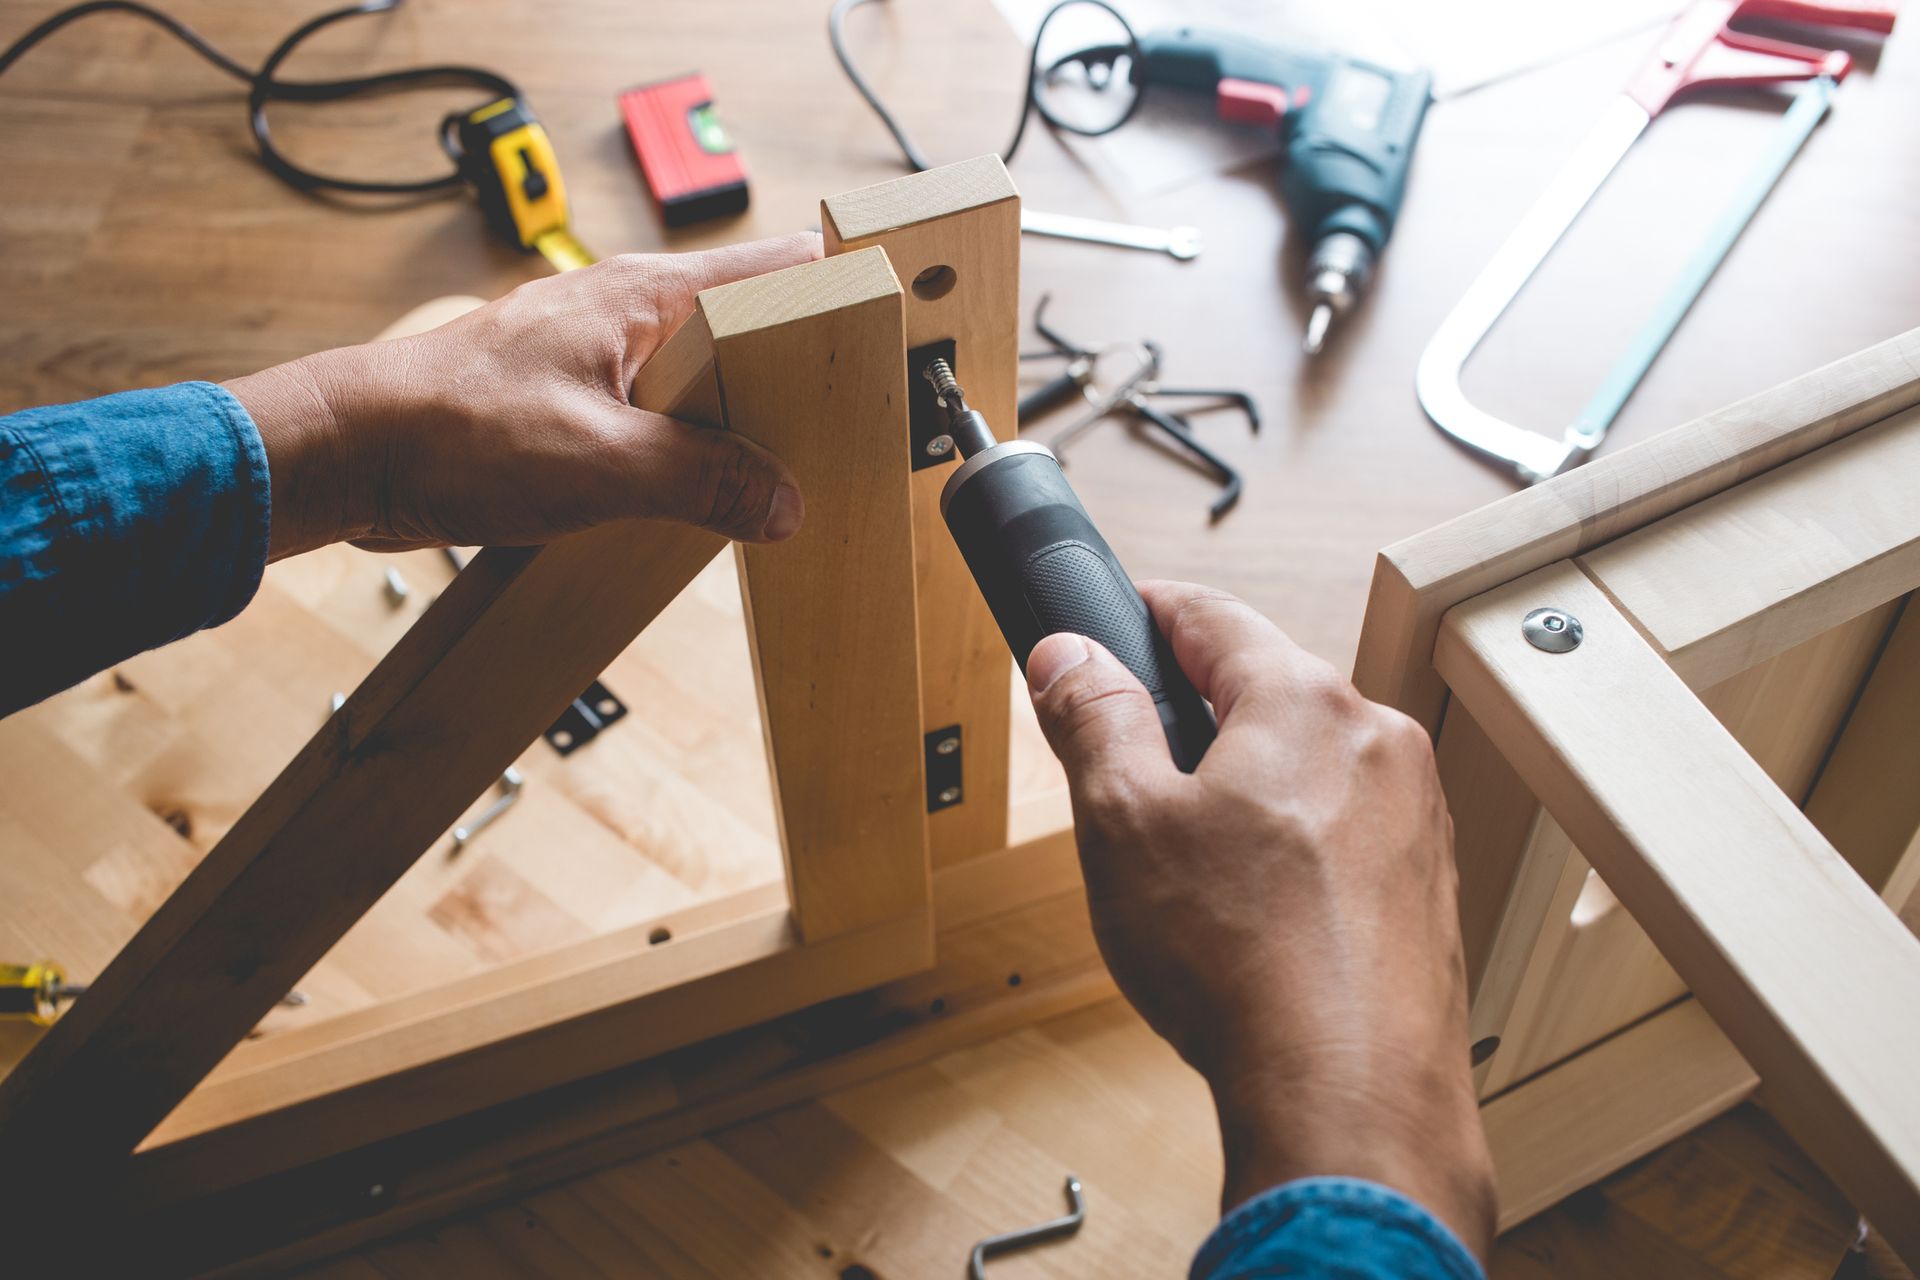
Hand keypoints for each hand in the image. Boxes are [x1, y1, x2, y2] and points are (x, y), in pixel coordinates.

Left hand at [226, 233, 821, 559]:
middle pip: (756, 334)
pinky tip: (706, 499)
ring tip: (779, 481)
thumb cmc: (453, 430)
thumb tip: (781, 502)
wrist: (354, 455)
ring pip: (712, 386)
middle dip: (800, 386)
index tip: (887, 348)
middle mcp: (635, 314)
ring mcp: (609, 358)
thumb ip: (703, 480)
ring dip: (743, 432)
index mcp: (648, 297)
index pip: (781, 270)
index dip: (842, 301)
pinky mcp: (585, 402)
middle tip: (840, 442)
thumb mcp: (601, 464)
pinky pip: (668, 421)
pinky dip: (695, 455)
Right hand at [1024, 582, 1494, 1256]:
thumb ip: (1094, 718)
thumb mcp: (1124, 821)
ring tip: (1187, 874)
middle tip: (1126, 773)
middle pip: (1263, 692)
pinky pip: (1344, 833)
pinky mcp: (1428, 885)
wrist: (1351, 1099)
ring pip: (1306, 767)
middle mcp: (1378, 741)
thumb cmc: (1245, 965)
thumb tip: (1070, 655)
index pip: (1212, 615)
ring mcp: (1416, 815)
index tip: (1115, 620)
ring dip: (1244, 791)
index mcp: (1305, 701)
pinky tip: (1251, 919)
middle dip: (1191, 719)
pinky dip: (1293, 850)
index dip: (1147, 612)